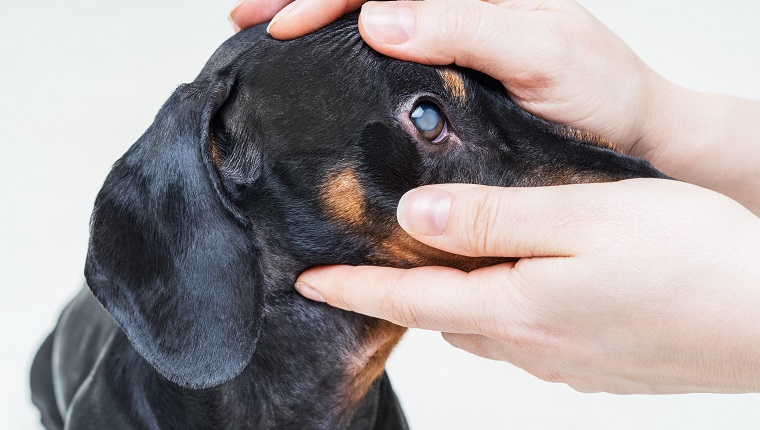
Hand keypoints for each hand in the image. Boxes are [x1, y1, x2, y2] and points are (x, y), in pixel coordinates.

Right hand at [230, 0, 666, 155]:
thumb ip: (467, 25)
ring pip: (369, 12)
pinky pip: (384, 50)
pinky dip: (342, 50)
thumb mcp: (544, 49)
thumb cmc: (599, 91)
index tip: (282, 23)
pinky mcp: (447, 69)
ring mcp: (449, 36)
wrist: (628, 135)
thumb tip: (379, 17)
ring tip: (261, 28)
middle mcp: (457, 6)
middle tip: (245, 15)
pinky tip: (316, 61)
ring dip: (314, 16)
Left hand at [295, 179, 759, 393]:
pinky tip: (519, 284)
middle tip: (372, 262)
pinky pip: (524, 334)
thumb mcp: (581, 217)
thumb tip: (415, 220)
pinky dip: (501, 308)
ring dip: (452, 299)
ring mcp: (564, 360)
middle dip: (400, 293)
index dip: (353, 289)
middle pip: (441, 316)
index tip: (307, 281)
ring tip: (441, 264)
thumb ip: (492, 219)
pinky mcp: (595, 364)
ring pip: (482, 325)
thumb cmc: (688, 259)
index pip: (409, 300)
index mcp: (515, 306)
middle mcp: (530, 343)